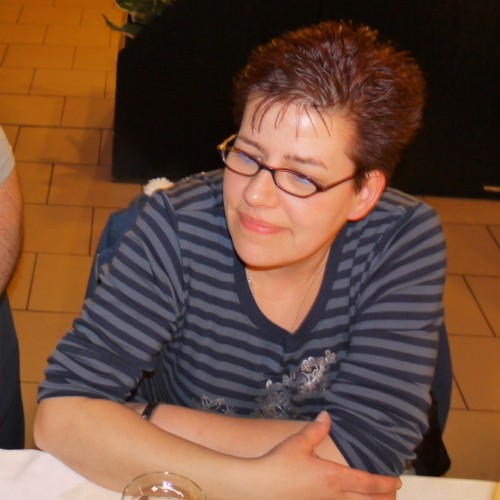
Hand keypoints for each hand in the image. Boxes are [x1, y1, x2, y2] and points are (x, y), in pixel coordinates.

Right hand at [251, 411, 400, 499]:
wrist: (259, 487)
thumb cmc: (280, 464)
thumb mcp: (299, 442)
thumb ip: (316, 430)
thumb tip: (328, 416)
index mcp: (334, 477)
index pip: (368, 483)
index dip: (385, 484)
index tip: (397, 482)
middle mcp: (333, 496)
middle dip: (384, 499)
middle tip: (392, 494)